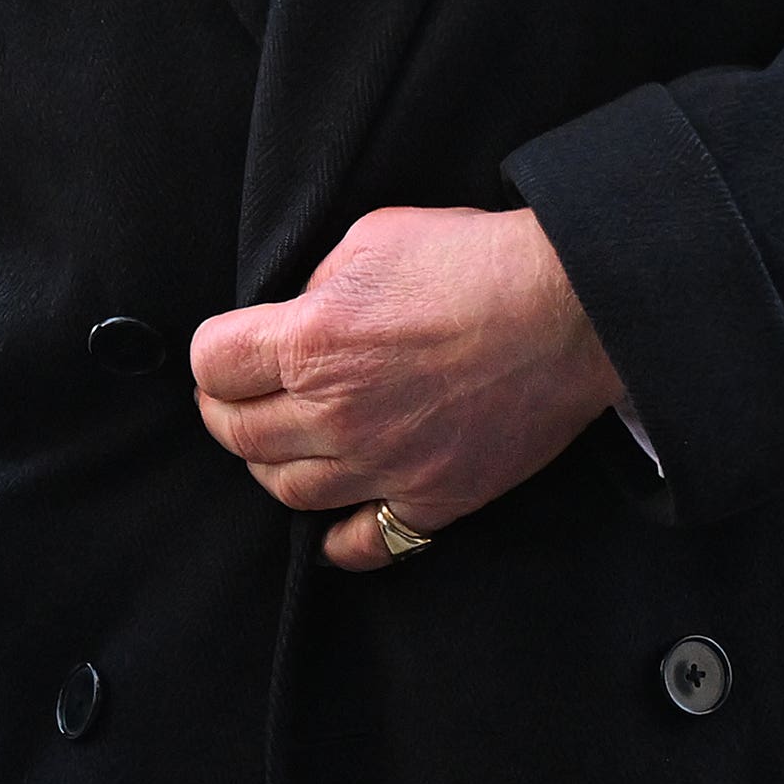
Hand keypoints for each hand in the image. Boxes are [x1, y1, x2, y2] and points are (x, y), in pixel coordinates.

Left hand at [190, 205, 622, 571]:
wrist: (570, 310)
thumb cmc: (473, 260)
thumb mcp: (370, 240)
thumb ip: (316, 287)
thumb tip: (294, 318)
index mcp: (312, 342)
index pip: (213, 365)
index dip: (213, 355)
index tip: (226, 351)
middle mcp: (337, 413)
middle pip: (239, 434)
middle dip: (225, 412)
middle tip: (236, 398)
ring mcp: (385, 465)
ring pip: (287, 491)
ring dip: (270, 466)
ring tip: (282, 442)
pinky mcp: (435, 499)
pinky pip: (364, 543)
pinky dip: (338, 538)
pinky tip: (334, 519)